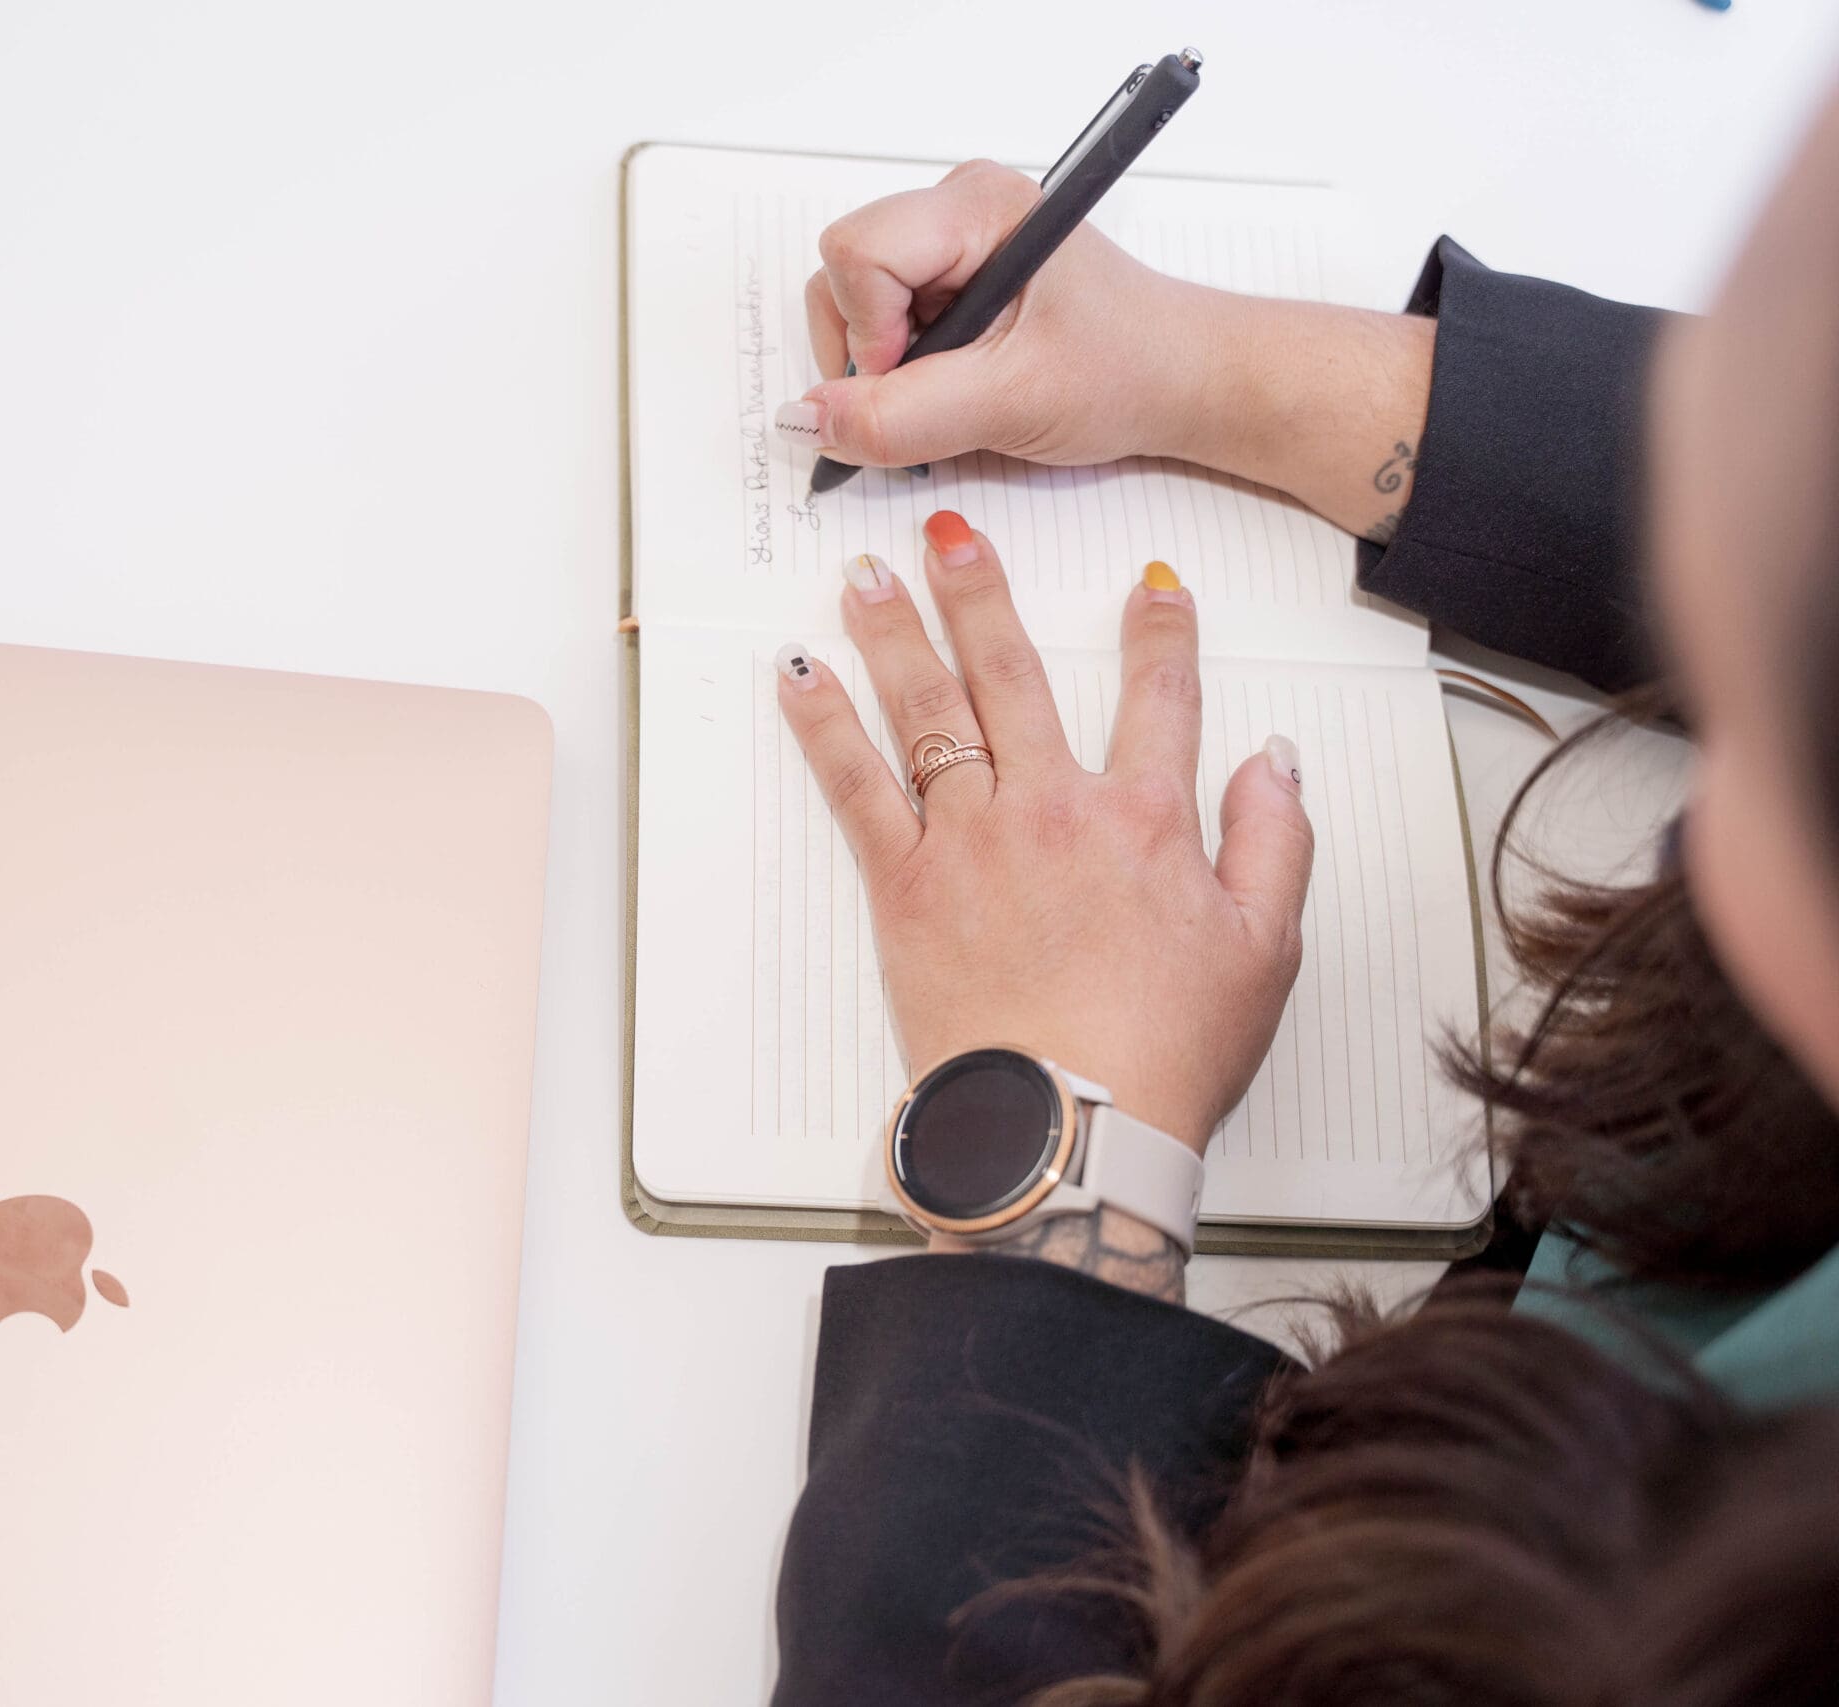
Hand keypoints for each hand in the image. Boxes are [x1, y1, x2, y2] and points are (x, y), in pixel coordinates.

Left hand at [774, 510, 1313, 1151]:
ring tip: (868, 574)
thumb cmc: (1162, 1053)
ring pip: (928, 711)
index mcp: (1144, 820)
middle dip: (983, 593)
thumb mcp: (1264, 949)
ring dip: (895, 632)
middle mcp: (1051, 809)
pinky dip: (823, 726)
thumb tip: (1273, 763)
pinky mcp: (905, 886)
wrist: (1072, 1127)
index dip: (1162, 634)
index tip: (1155, 587)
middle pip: (1014, 674)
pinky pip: (856, 786)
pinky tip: (798, 676)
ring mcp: (971, 842)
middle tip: (954, 534)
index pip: (1161, 699)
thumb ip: (1274, 842)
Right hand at [788, 159, 1214, 469]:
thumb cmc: (1125, 370)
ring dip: (883, 365)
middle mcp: (956, 208)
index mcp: (979, 207)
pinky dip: (899, 367)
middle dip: (869, 351)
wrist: (1176, 380)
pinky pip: (876, 319)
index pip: (858, 252)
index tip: (915, 377)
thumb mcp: (1012, 403)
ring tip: (955, 386)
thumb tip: (810, 419)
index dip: (868, 331)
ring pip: (849, 300)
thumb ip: (903, 416)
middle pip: (840, 274)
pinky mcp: (945, 275)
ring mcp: (947, 241)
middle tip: (939, 388)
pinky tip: (955, 380)